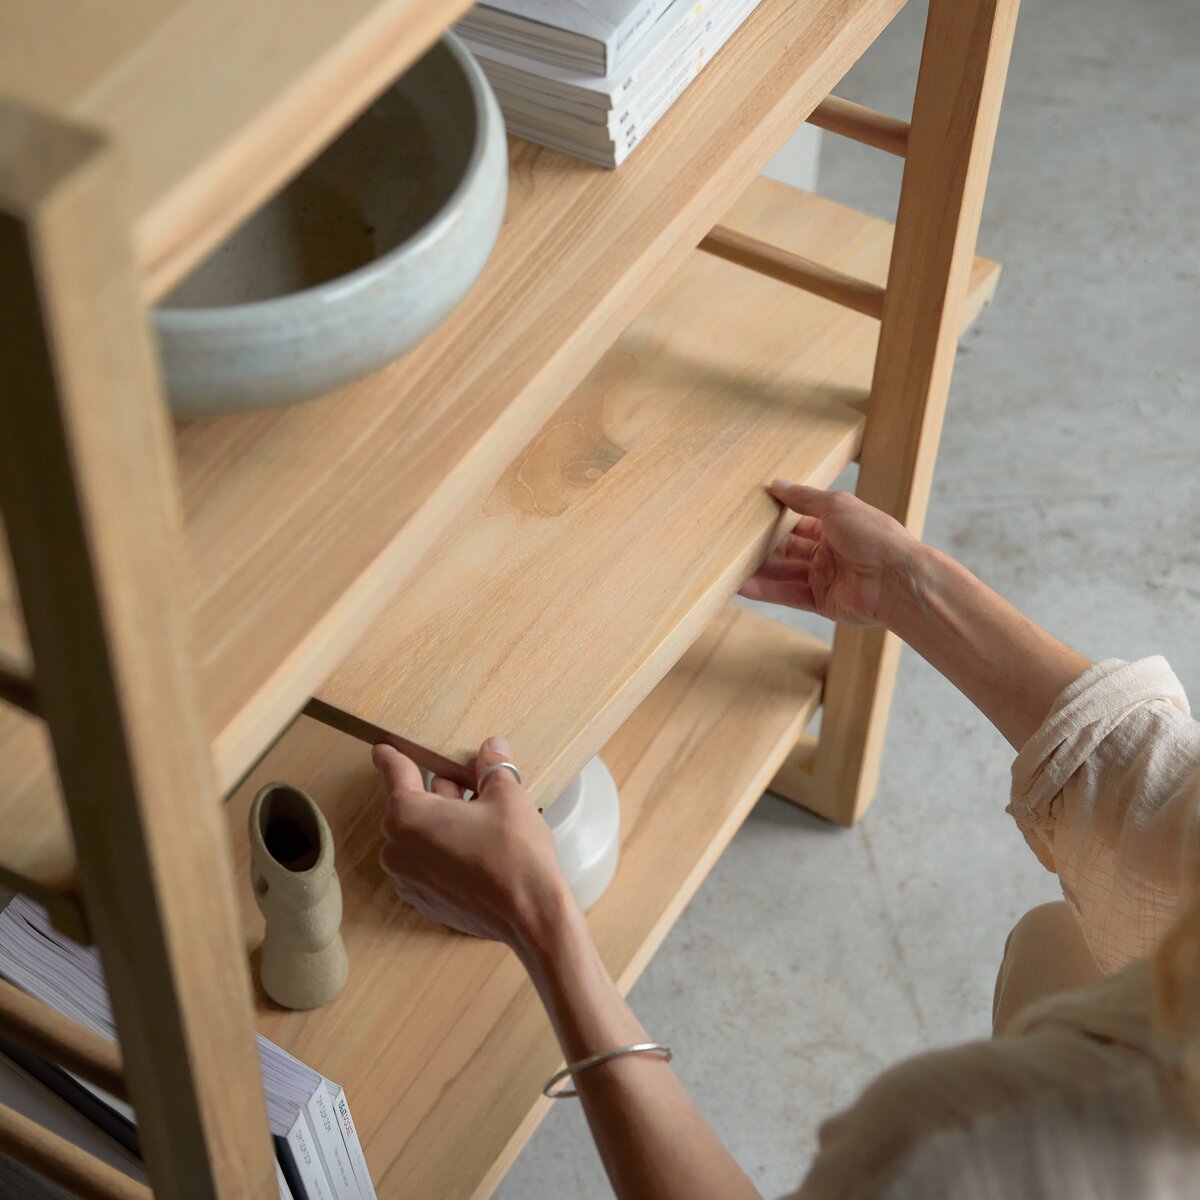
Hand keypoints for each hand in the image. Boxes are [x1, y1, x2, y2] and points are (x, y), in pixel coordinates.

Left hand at [373, 736, 574, 946]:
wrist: (531, 913)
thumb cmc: (514, 852)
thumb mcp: (507, 796)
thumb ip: (493, 767)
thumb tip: (492, 747)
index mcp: (408, 815)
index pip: (395, 772)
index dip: (391, 756)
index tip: (381, 749)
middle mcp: (397, 849)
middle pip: (411, 806)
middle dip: (439, 794)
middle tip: (474, 789)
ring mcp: (408, 880)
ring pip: (419, 837)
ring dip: (442, 825)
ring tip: (481, 824)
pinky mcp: (424, 902)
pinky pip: (426, 865)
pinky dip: (443, 854)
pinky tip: (477, 853)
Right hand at [739, 481, 918, 626]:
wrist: (897, 580)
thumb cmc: (874, 536)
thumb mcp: (836, 506)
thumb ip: (804, 498)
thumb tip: (778, 484)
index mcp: (838, 525)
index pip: (801, 521)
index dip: (779, 517)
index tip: (752, 513)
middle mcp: (831, 551)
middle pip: (790, 548)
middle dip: (765, 545)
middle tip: (736, 541)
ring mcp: (826, 578)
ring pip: (786, 573)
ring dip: (760, 569)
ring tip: (731, 565)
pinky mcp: (823, 602)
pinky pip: (790, 595)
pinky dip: (767, 591)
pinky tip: (743, 585)